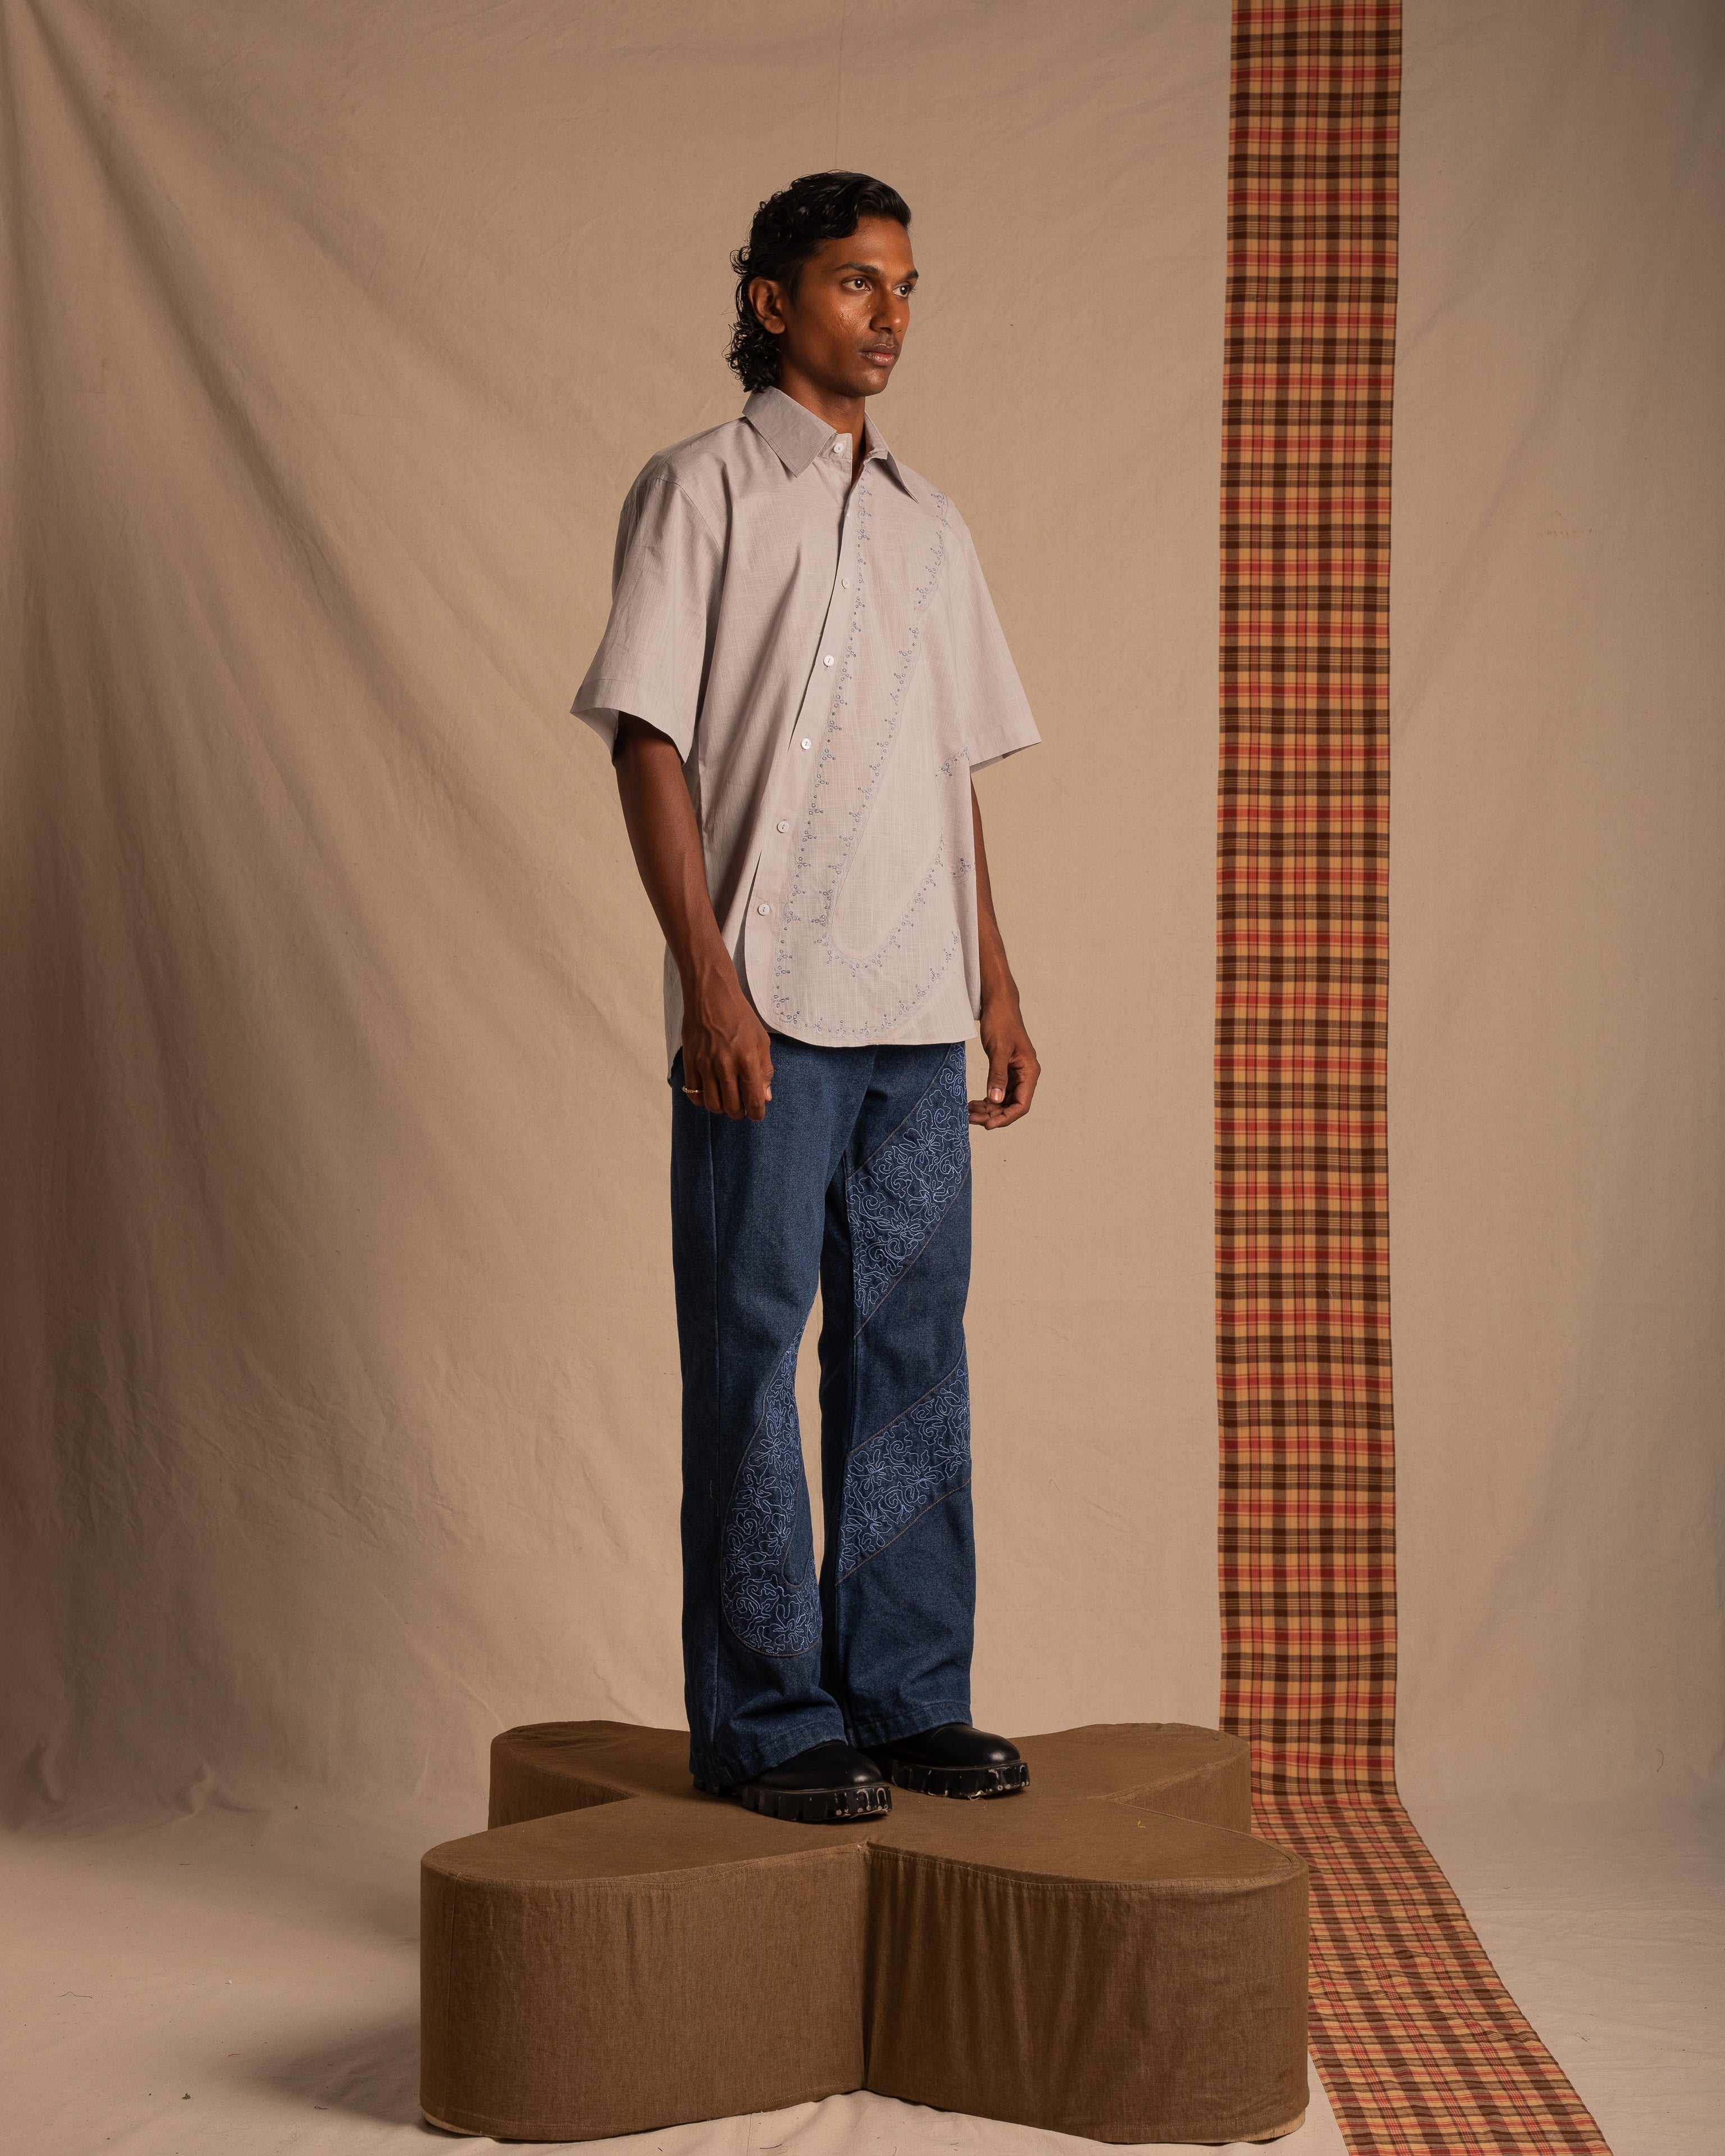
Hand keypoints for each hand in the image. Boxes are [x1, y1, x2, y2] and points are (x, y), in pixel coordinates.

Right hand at [680, 972, 774, 1120]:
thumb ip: (765, 1069)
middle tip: (741, 1108)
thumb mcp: (761, 1039)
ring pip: (711, 1104)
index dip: (757, 1113)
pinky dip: (702, 1099)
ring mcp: (705, 1065)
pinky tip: (709, 1093)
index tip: (757, 1114)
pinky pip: (693, 1093)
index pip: (753, 1099)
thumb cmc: (739, 1015)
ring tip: (726, 1101)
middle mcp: (725, 1065)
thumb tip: (766, 1096)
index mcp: (747, 1059)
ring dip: (721, 1108)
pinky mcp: (690, 1062)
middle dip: (739, 1113)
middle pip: (731, 1107)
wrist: (710, 995)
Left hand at [968, 995, 1038, 1129]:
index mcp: (1029, 1071)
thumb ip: (997, 1075)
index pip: (1021, 1105)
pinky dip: (986, 1099)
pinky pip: (998, 1092)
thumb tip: (995, 1100)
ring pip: (1003, 1101)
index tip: (987, 1125)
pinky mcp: (1005, 1071)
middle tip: (970, 1118)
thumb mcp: (998, 1050)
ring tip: (968, 1112)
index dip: (1005, 1118)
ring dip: (988, 1110)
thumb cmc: (1001, 1022)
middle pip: (1011, 1106)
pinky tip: (973, 1103)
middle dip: (992, 1115)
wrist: (998, 1004)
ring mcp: (1015, 1074)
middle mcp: (1025, 1076)